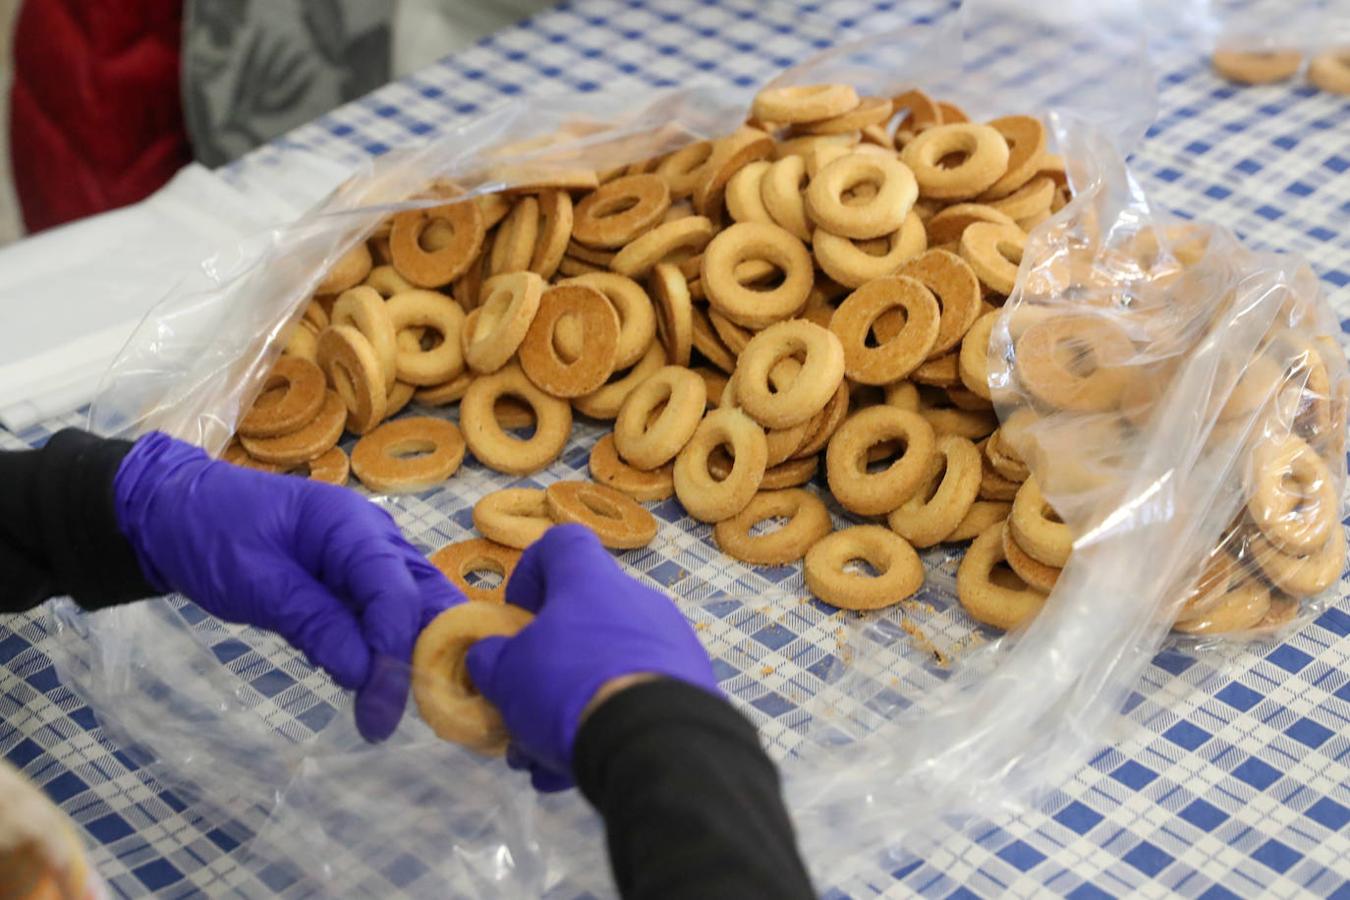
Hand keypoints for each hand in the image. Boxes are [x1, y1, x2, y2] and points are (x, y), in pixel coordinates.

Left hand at [113, 433, 462, 741]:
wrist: (176, 511)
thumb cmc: (210, 535)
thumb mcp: (254, 582)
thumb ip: (313, 622)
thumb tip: (363, 674)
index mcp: (351, 524)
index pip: (394, 587)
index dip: (394, 644)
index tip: (380, 701)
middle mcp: (376, 538)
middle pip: (423, 596)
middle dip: (422, 654)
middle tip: (404, 715)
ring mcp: (370, 559)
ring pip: (415, 609)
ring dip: (409, 658)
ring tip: (389, 713)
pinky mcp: (355, 582)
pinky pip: (385, 617)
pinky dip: (385, 653)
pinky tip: (376, 691)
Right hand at [466, 524, 717, 790]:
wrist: (655, 741)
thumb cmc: (568, 687)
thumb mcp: (507, 674)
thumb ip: (492, 659)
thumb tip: (491, 655)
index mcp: (591, 580)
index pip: (561, 544)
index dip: (531, 572)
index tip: (517, 616)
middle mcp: (637, 601)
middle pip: (584, 617)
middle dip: (548, 663)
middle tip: (525, 704)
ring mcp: (670, 643)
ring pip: (607, 666)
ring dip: (571, 706)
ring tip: (543, 757)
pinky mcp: (691, 686)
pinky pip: (636, 699)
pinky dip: (605, 727)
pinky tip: (578, 771)